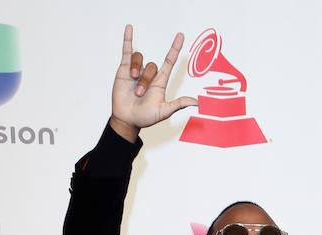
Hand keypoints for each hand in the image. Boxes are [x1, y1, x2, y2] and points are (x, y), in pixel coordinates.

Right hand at [110, 25, 196, 141]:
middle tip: (140, 94)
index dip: (175, 48)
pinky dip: (128, 39)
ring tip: (132, 85)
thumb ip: (179, 104)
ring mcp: (137, 70)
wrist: (127, 119)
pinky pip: (127, 51)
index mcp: (161, 82)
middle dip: (145, 80)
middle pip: (152, 66)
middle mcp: (150, 75)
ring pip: (140, 60)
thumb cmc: (146, 117)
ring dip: (136, 71)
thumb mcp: (164, 111)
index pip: (170, 61)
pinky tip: (130, 28)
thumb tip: (197, 103)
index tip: (181, 36)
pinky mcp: (124, 69)